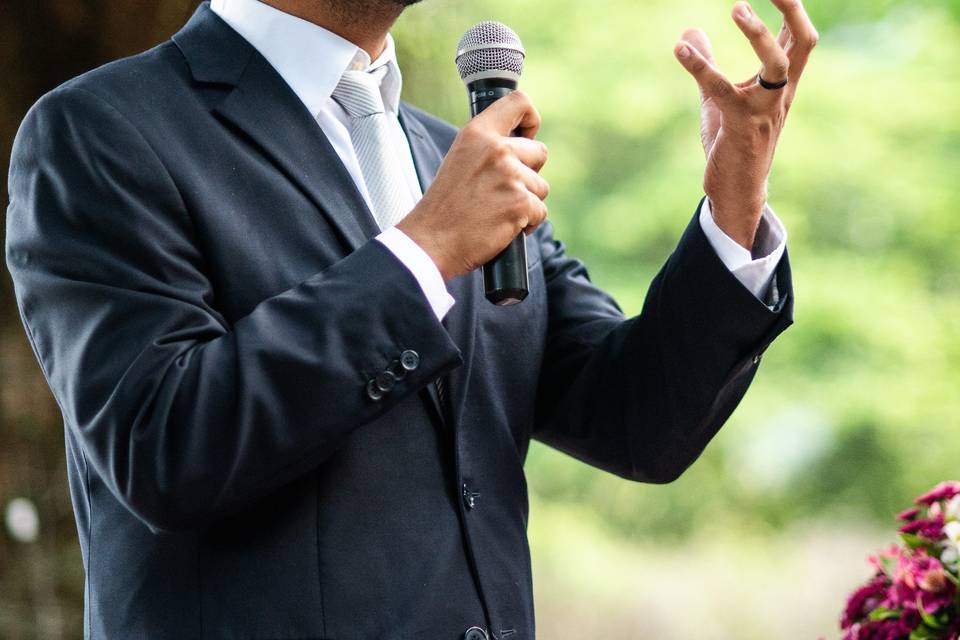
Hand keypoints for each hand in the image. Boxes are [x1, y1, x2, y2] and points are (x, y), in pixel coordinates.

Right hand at [397, 91, 548, 280]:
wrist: (432, 240)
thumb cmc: (444, 206)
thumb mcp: (460, 159)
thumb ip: (487, 147)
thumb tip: (520, 143)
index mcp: (478, 133)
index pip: (520, 103)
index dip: (531, 119)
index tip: (527, 135)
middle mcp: (496, 149)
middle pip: (540, 151)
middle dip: (529, 173)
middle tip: (503, 190)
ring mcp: (510, 176)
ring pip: (541, 186)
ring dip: (527, 201)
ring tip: (498, 210)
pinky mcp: (520, 203)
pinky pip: (541, 211)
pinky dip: (527, 223)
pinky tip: (504, 226)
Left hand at [674, 0, 817, 249]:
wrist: (735, 189)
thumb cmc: (732, 142)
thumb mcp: (718, 98)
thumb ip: (707, 65)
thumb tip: (689, 31)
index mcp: (781, 85)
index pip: (798, 38)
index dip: (792, 9)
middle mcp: (780, 94)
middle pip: (803, 43)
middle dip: (792, 10)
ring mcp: (764, 110)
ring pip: (777, 65)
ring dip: (758, 34)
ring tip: (736, 7)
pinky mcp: (740, 126)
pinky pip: (723, 90)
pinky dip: (701, 66)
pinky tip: (680, 49)